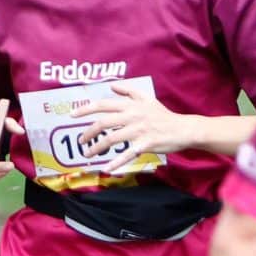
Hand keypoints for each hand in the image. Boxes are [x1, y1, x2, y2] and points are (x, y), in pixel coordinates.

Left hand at [67, 84, 197, 163]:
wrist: (183, 129)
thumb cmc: (163, 115)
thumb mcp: (147, 98)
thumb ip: (129, 91)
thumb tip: (112, 86)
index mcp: (131, 106)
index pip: (104, 105)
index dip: (86, 109)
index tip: (72, 115)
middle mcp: (132, 116)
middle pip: (103, 123)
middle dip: (88, 132)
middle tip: (80, 141)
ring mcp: (138, 131)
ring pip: (112, 139)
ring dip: (96, 148)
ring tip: (87, 154)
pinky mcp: (145, 144)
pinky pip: (127, 154)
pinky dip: (116, 162)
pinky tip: (106, 169)